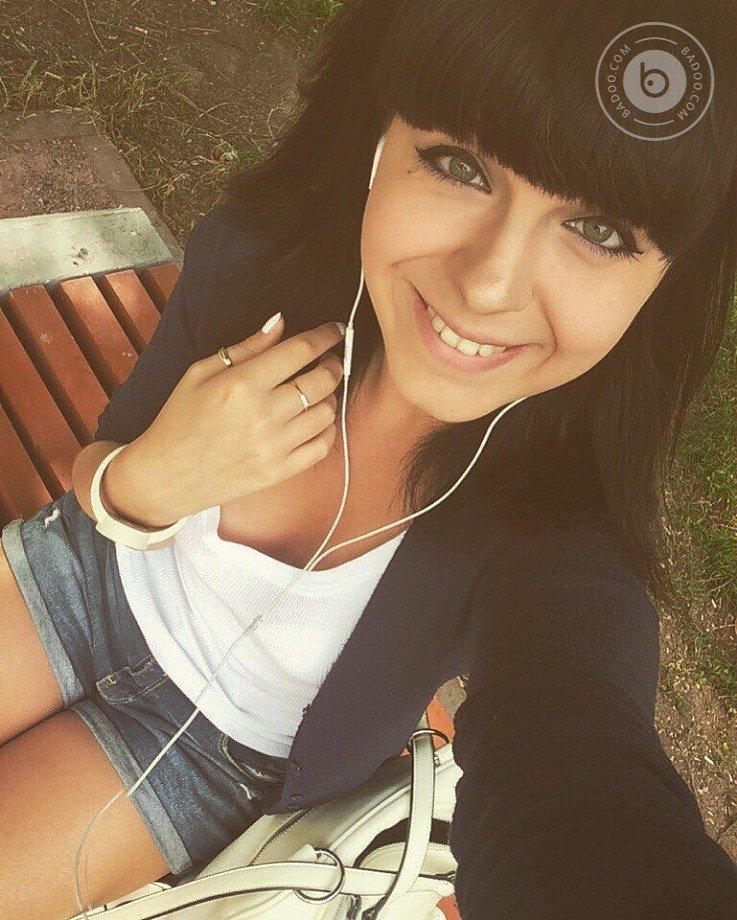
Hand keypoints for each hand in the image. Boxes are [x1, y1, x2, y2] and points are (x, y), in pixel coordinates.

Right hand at [105, 316, 345, 526]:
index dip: (325, 336)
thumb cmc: (180, 420)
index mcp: (243, 384)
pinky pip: (322, 446)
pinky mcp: (279, 472)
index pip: (300, 350)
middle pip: (323, 380)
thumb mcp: (201, 373)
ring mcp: (274, 447)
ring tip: (317, 391)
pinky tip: (315, 420)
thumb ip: (246, 347)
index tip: (335, 330)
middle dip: (333, 364)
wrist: (166, 476)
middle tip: (328, 360)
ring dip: (330, 396)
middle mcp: (263, 415)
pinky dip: (327, 429)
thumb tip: (281, 322)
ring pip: (328, 412)